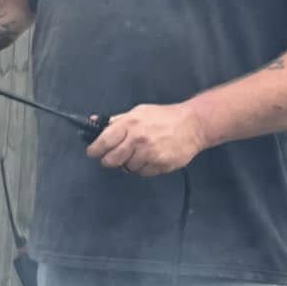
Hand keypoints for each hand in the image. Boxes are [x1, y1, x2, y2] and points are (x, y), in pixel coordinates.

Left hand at [87, 102, 206, 176]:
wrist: (193, 124)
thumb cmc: (164, 117)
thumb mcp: (139, 112)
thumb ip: (117, 120)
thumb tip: (93, 121)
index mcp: (130, 124)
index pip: (104, 141)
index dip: (95, 149)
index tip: (93, 152)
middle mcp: (138, 139)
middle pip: (112, 160)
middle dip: (110, 160)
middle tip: (114, 157)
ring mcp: (150, 153)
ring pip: (128, 168)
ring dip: (130, 163)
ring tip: (141, 152)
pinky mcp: (160, 164)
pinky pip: (143, 173)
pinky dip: (144, 168)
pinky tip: (152, 157)